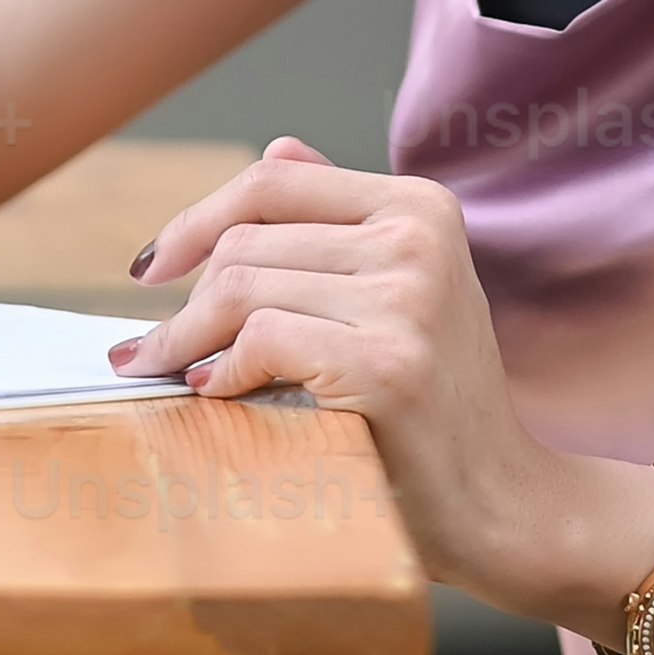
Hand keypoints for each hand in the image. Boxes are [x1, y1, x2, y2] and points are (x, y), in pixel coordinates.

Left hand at [108, 135, 653, 621]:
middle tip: (149, 352)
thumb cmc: (439, 403)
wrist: (504, 502)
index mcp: (420, 205)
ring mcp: (405, 299)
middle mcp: (416, 238)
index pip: (273, 179)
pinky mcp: (386, 364)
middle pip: (246, 239)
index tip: (151, 268)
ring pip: (241, 288)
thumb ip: (344, 220)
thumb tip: (273, 151)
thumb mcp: (407, 289)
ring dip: (185, 340)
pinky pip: (262, 340)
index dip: (196, 218)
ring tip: (164, 375)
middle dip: (182, 300)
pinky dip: (222, 370)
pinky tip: (214, 394)